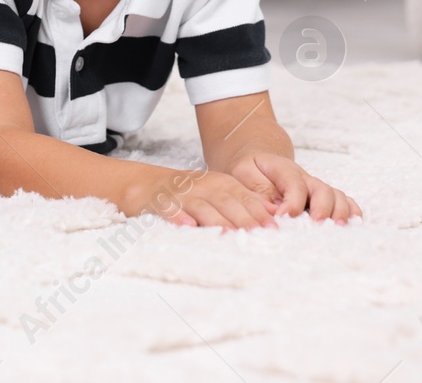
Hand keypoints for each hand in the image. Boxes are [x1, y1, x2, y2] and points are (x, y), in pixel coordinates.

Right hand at [131, 168, 279, 229]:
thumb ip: (245, 199)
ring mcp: (182, 194)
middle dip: (243, 220)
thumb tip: (275, 213)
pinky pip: (170, 209)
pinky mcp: (160, 202)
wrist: (147, 183)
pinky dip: (178, 217)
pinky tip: (187, 226)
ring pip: (202, 207)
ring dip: (216, 220)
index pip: (244, 198)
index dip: (259, 213)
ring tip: (229, 235)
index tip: (274, 230)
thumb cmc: (189, 192)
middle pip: (227, 203)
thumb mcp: (218, 190)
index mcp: (221, 183)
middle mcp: (203, 186)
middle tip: (258, 237)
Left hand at [228, 152, 361, 223]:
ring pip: (337, 196)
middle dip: (322, 209)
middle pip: (322, 190)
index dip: (293, 203)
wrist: (260, 160)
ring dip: (341, 212)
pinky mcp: (324, 197)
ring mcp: (317, 188)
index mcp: (285, 170)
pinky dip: (351, 211)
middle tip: (317, 226)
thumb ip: (257, 189)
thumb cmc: (251, 169)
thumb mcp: (244, 172)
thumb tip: (273, 210)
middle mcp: (306, 179)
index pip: (295, 185)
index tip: (285, 218)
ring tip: (339, 229)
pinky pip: (344, 201)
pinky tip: (354, 224)